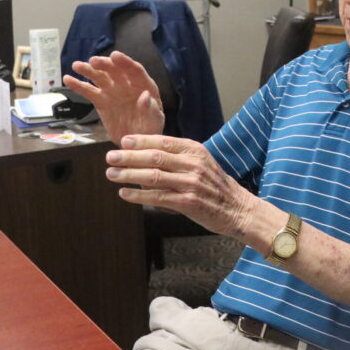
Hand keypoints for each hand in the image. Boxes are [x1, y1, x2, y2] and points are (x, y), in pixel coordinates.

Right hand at [62, 51, 164, 144]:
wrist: (135, 142)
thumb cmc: (149, 129)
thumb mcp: (154, 121)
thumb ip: (150, 109)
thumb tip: (145, 95)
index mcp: (144, 86)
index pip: (134, 70)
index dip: (125, 62)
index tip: (114, 55)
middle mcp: (127, 85)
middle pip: (115, 70)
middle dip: (104, 64)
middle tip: (93, 61)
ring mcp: (113, 91)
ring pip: (100, 77)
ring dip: (88, 70)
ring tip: (77, 66)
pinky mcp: (101, 101)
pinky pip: (89, 91)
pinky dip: (78, 85)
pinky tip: (68, 79)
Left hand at [104, 135, 257, 237]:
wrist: (238, 209)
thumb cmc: (216, 186)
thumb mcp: (201, 163)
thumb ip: (177, 158)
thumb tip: (146, 155)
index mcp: (195, 150)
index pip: (163, 141)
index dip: (141, 140)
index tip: (123, 141)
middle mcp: (193, 164)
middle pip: (154, 157)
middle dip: (129, 156)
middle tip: (110, 157)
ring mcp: (191, 183)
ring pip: (153, 176)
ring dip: (129, 174)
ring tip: (112, 174)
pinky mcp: (188, 202)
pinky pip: (157, 197)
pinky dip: (138, 195)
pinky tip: (125, 193)